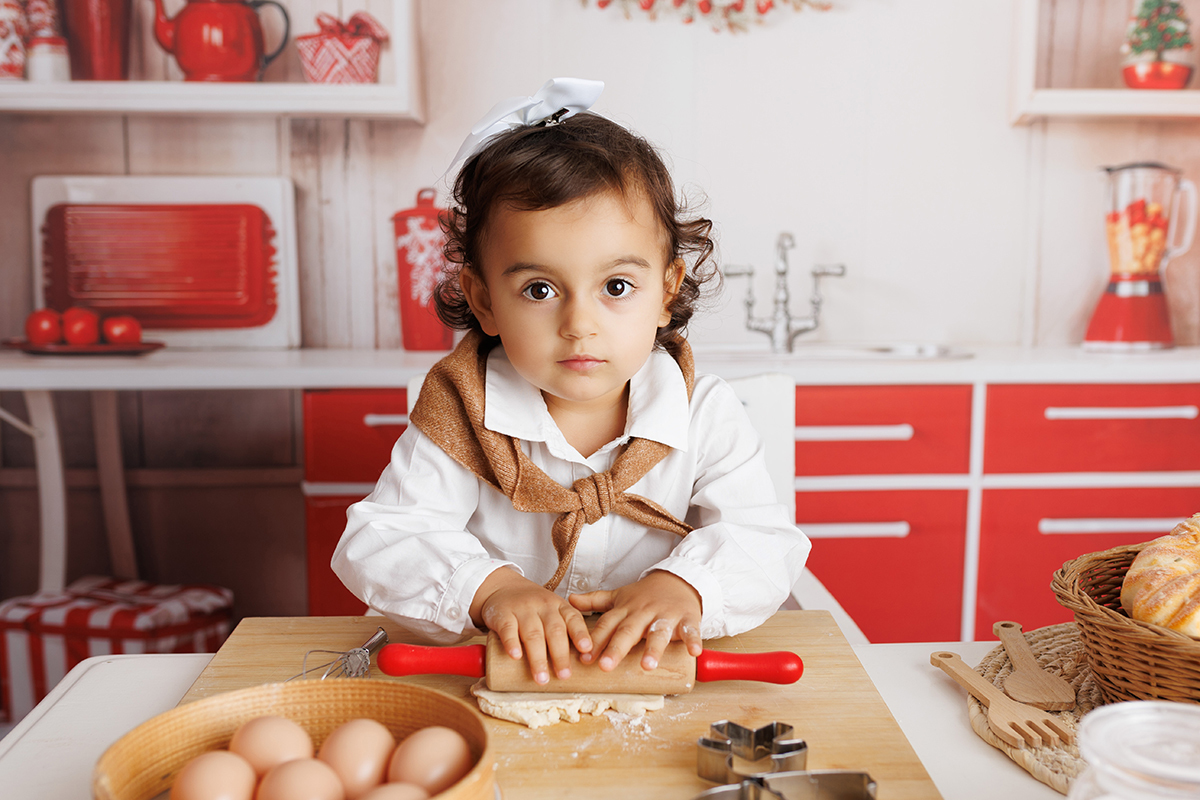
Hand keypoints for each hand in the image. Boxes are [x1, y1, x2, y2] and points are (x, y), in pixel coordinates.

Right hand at [470, 567, 592, 684]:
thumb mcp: (554, 611)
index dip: (580, 634)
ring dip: (538, 657)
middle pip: (554, 630)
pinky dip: (512, 643)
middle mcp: (543, 606)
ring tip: (541, 678)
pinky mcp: (502, 614)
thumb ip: (566, 630)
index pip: (573, 619)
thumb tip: (584, 662)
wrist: (503, 587)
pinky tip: (515, 656)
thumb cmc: (535, 608)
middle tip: (564, 675)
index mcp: (559, 606)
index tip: (586, 649)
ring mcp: (522, 609)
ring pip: (533, 634)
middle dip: (560, 655)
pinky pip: (508, 629)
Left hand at [568, 571, 702, 672]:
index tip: (583, 658)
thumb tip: (569, 600)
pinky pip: (690, 630)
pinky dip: (693, 640)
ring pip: (658, 632)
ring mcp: (666, 615)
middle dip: (617, 648)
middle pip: (628, 631)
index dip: (596, 641)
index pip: (607, 625)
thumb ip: (595, 601)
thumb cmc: (646, 595)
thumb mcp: (619, 596)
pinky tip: (693, 652)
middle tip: (606, 666)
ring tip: (647, 665)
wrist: (678, 579)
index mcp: (626, 610)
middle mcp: (643, 612)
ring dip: (653, 648)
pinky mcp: (687, 618)